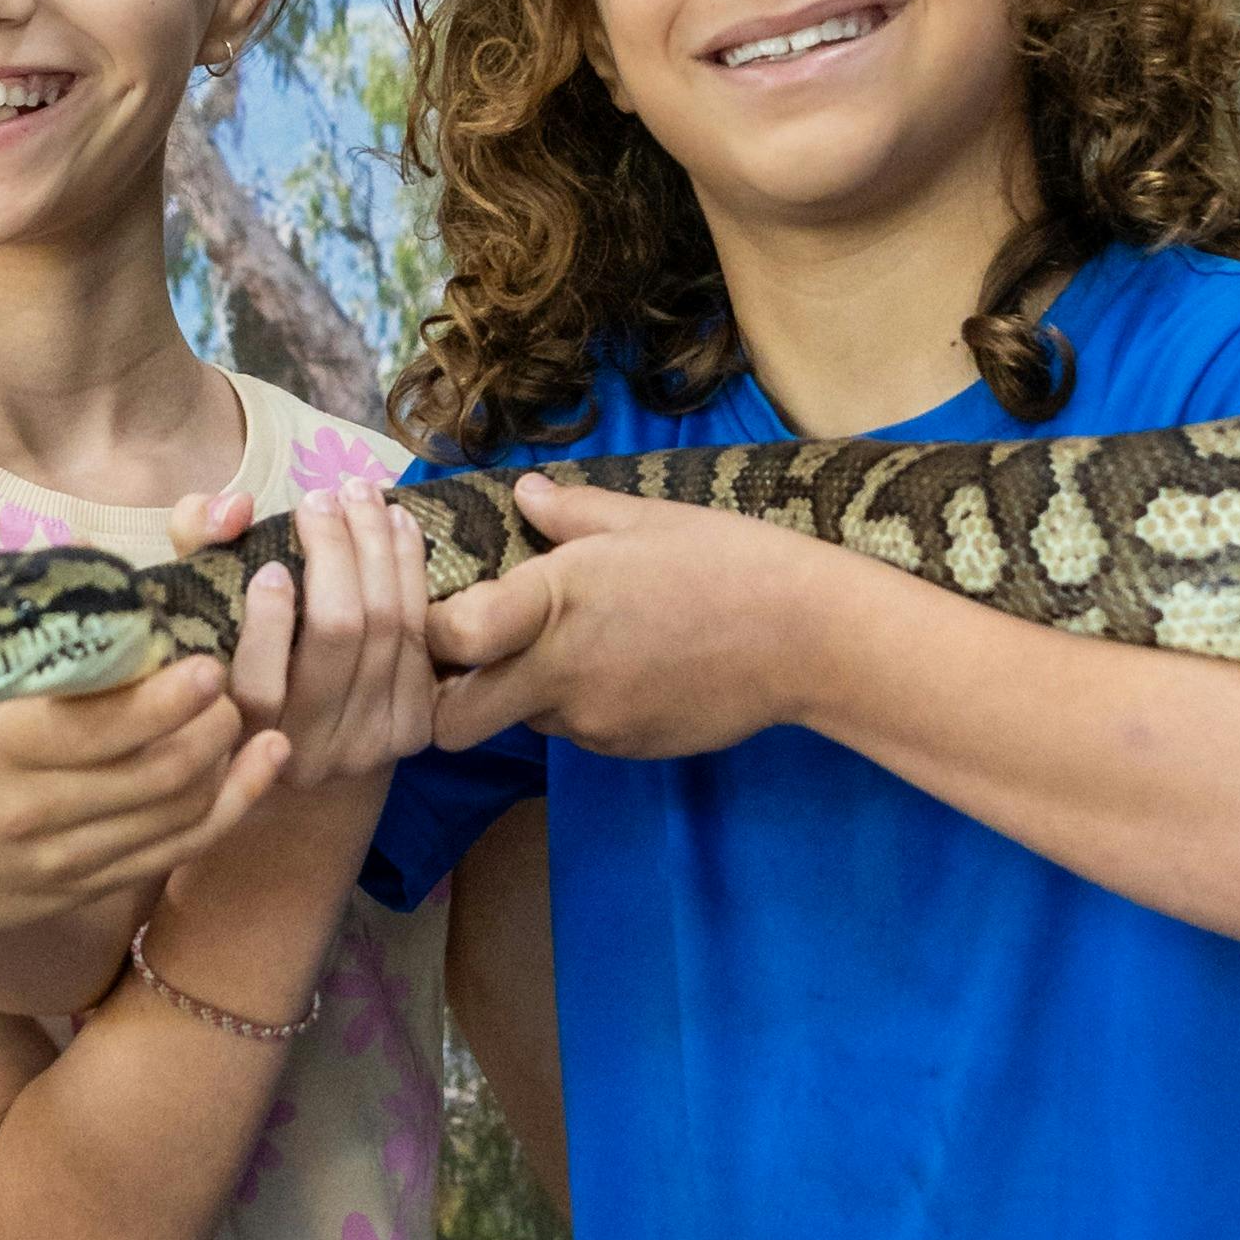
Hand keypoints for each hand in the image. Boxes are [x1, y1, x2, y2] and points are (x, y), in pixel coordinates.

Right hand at [0, 494, 281, 958]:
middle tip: (235, 683)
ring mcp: (60, 855)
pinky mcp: (86, 886)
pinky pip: (175, 851)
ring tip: (250, 716)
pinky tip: (262, 767)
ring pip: (174, 814)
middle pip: (152, 773)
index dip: (164, 700)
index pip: (94, 727)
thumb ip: (31, 634)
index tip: (208, 663)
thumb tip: (102, 561)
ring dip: (228, 763)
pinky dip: (229, 808)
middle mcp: (29, 807)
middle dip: (212, 727)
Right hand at [228, 480, 436, 797]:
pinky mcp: (415, 730)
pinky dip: (411, 570)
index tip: (271, 566)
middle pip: (338, 636)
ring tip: (360, 493)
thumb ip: (197, 545)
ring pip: (388, 628)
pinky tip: (398, 525)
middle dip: (336, 552)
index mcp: (243, 740)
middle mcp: (310, 756)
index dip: (268, 624)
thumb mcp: (197, 604)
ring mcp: (369, 745)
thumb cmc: (235, 657)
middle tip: (322, 496)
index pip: (258, 689)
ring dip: (378, 547)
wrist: (306, 742)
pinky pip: (421, 635)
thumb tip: (236, 508)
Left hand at [425, 479, 819, 758]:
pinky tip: (632, 669)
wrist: (806, 636)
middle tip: (474, 662)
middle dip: (449, 698)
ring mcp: (591, 720)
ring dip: (528, 693)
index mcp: (553, 600)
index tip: (448, 612)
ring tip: (583, 647)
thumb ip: (568, 513)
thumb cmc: (726, 560)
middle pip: (454, 721)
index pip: (445, 636)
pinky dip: (584, 706)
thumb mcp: (643, 519)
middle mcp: (558, 672)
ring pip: (521, 724)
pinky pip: (578, 732)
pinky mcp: (624, 748)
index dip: (433, 630)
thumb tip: (523, 492)